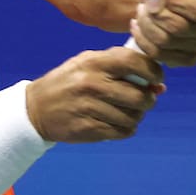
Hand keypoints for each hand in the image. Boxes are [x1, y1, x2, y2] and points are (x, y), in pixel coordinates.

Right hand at [25, 47, 164, 142]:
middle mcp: (92, 84)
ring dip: (136, 116)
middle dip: (149, 100)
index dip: (153, 71)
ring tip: (127, 112)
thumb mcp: (88, 64)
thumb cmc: (69, 82)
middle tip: (145, 100)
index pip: (135, 62)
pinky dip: (126, 129)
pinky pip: (122, 132)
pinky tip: (117, 123)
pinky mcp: (88, 129)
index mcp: (94, 62)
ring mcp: (89, 108)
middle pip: (140, 96)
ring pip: (133, 117)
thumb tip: (159, 85)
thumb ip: (121, 67)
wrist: (36, 109)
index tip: (157, 78)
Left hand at [128, 0, 195, 66]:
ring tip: (140, 13)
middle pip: (178, 29)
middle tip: (143, 5)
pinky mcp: (189, 59)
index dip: (171, 3)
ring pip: (166, 43)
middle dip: (153, 16)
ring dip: (145, 27)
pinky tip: (139, 27)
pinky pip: (161, 57)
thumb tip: (154, 5)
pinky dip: (144, 42)